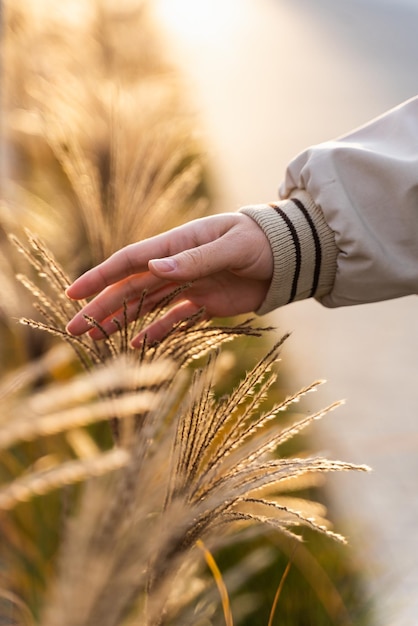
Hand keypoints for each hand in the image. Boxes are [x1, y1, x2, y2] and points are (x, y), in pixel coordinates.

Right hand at [65, 212, 272, 345]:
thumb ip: (195, 260)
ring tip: (95, 339)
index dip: (100, 276)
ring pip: (145, 305)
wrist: (291, 256)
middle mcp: (176, 264)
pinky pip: (173, 319)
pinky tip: (135, 346)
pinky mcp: (203, 303)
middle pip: (130, 288)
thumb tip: (155, 268)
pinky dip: (154, 332)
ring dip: (120, 321)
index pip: (130, 261)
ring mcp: (188, 285)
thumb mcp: (232, 247)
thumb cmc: (263, 241)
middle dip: (100, 307)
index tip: (74, 293)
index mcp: (177, 244)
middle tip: (74, 329)